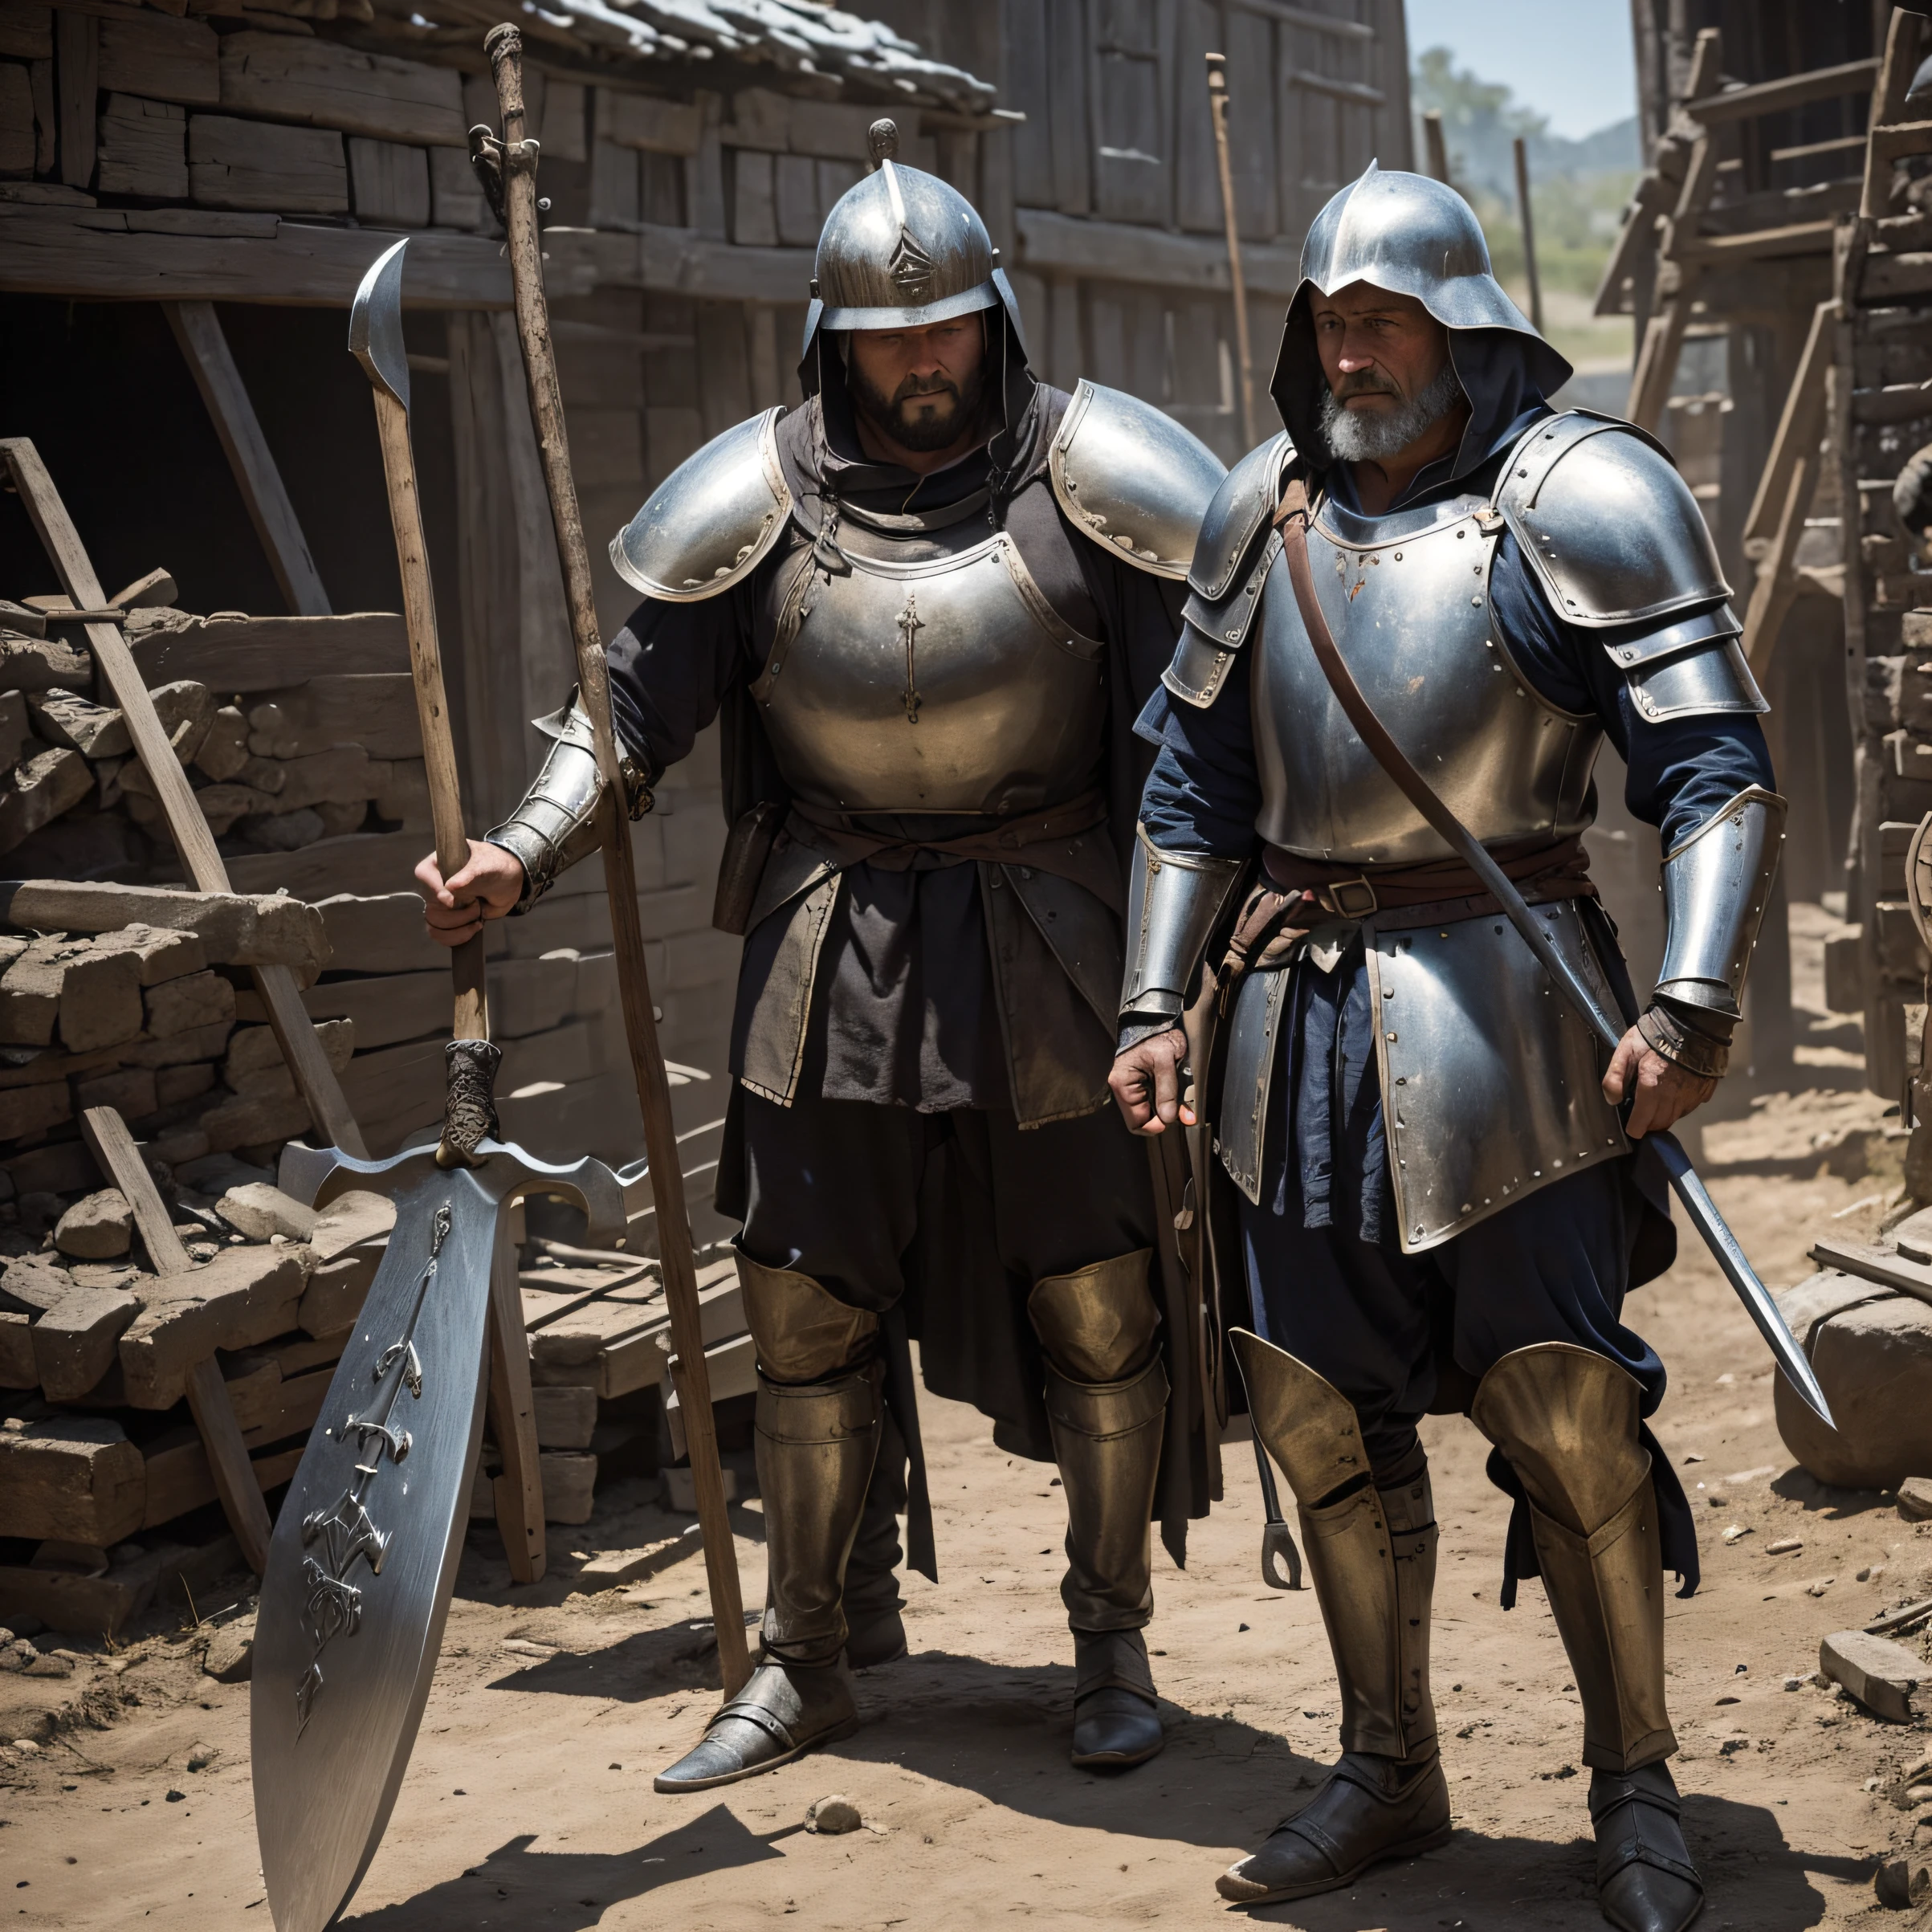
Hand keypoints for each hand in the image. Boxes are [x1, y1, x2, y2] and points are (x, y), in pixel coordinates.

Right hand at [415, 839, 524, 946]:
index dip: (435, 889)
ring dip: (460, 925)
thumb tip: (449, 888)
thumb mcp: (486, 866)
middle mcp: (435, 885)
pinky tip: (474, 928)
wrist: (510, 881)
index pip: (423, 874)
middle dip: (457, 912)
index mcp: (439, 863)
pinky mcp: (450, 919)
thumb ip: (470, 875)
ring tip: (478, 914)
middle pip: (430, 905)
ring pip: (434, 924)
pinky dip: (457, 936)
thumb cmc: (496, 866)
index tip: (452, 900)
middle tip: (476, 903)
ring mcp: (441, 904)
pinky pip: (441, 935)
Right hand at [1108, 1028, 1192, 1136]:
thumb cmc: (1157, 1034)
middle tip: (1184, 1109)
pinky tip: (1175, 1091)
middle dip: (1165, 1117)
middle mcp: (1123, 1088)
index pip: (1136, 1122)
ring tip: (1181, 1097)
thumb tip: (1170, 1119)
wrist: (1155, 1017)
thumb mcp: (1166, 1060)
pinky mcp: (1141, 1083)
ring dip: (1167, 1108)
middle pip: (1144, 1118)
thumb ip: (1168, 1090)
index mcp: (1123, 1084)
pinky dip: (1167, 1100)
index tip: (1174, 1119)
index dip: (1156, 1126)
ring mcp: (1132, 1086)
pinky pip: (1154, 1100)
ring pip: (1151, 1111)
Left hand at [1601, 1023, 1717, 1137]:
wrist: (1692, 1021)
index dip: (1634, 1128)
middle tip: (1641, 1115)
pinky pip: (1690, 1107)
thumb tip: (1613, 1101)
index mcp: (1651, 1087)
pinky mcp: (1705, 1090)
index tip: (1630, 1126)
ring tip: (1655, 1104)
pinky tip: (1673, 1093)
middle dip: (1648, 1124)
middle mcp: (1674, 1095)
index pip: (1642, 1123)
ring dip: (1664, 1116)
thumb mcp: (1625, 1049)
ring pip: (1676, 1118)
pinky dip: (1680, 1106)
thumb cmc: (1655, 1034)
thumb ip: (1614, 1078)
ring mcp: (1692, 1094)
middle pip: (1660, 1124)